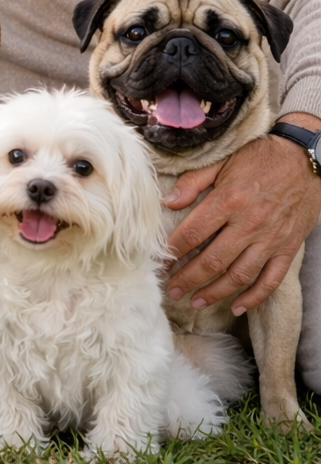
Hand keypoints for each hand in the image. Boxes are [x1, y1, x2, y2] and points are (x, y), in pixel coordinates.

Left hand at [164, 114, 320, 314]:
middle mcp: (249, 224)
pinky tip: (236, 306)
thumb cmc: (257, 157)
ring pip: (239, 276)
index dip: (173, 251)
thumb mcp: (220, 161)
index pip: (193, 233)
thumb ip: (193, 182)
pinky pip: (271, 280)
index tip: (160, 262)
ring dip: (215, 292)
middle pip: (212, 261)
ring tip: (195, 301)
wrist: (304, 158)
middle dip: (188, 279)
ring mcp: (271, 239)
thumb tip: (168, 203)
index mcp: (228, 200)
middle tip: (172, 290)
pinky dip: (254, 297)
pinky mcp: (288, 248)